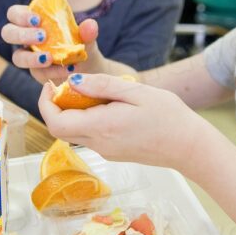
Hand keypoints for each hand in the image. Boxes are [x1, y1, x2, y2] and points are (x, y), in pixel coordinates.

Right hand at [1, 4, 104, 83]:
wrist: (90, 67)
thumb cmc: (82, 44)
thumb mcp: (87, 37)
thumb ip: (87, 31)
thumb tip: (90, 25)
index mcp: (33, 20)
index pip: (14, 13)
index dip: (20, 15)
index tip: (37, 19)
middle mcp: (26, 37)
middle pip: (7, 33)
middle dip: (22, 34)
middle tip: (42, 37)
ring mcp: (28, 56)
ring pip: (16, 57)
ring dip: (30, 57)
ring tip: (49, 58)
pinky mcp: (36, 72)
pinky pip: (36, 72)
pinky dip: (50, 71)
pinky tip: (66, 69)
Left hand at [39, 73, 208, 170]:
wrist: (190, 147)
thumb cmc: (169, 117)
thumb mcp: (136, 92)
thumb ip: (102, 85)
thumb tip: (72, 82)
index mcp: (101, 127)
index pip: (55, 122)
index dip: (45, 103)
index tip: (51, 85)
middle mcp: (99, 143)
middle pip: (61, 128)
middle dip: (58, 105)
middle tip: (72, 84)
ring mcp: (107, 151)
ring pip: (76, 132)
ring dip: (76, 111)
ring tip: (97, 91)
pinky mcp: (115, 152)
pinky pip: (92, 135)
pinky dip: (90, 119)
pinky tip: (111, 105)